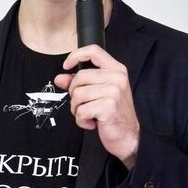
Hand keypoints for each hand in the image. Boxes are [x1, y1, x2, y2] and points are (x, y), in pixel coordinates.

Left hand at [54, 45, 139, 168]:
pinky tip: (92, 122)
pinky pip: (81, 110)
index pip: (94, 51)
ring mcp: (114, 92)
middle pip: (80, 77)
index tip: (66, 66)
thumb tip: (59, 78)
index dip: (76, 55)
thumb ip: (79, 83)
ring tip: (89, 114)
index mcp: (116, 70)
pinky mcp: (108, 106)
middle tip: (84, 104)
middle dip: (74, 93)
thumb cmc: (114, 114)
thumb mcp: (98, 93)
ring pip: (77, 94)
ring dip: (77, 109)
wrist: (128, 137)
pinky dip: (81, 120)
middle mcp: (117, 78)